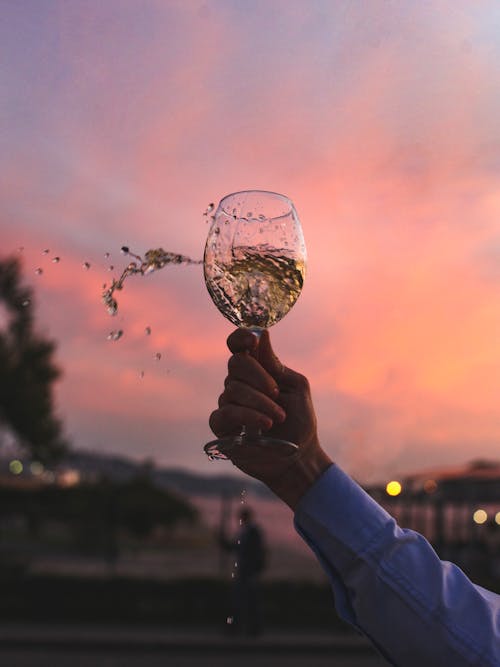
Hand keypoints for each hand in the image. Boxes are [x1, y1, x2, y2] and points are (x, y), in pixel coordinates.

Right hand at [209, 328, 331, 508]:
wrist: (299, 456)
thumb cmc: (300, 421)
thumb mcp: (297, 388)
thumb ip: (276, 365)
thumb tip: (261, 335)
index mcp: (257, 371)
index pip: (238, 347)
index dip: (240, 338)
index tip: (252, 340)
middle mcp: (240, 385)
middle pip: (235, 364)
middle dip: (257, 375)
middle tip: (277, 393)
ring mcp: (229, 405)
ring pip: (232, 389)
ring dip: (260, 402)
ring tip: (278, 417)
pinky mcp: (222, 428)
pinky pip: (225, 413)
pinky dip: (248, 416)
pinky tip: (265, 424)